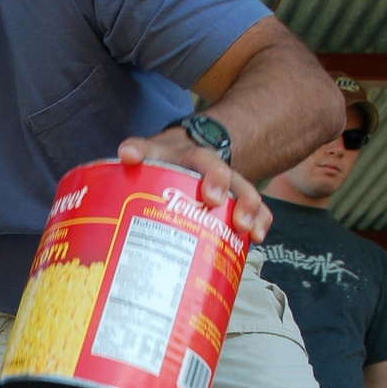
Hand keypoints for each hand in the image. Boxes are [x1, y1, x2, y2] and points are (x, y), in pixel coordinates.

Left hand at [118, 132, 272, 242]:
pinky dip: (260, 221)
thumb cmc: (165, 160)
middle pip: (225, 175)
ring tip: (245, 227)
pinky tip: (256, 237)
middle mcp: (213, 169)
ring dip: (248, 208)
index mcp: (191, 158)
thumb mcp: (153, 151)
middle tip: (216, 203)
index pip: (200, 160)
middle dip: (223, 188)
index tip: (209, 194)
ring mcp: (228, 186)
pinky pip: (255, 209)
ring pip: (244, 191)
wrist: (187, 153)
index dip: (206, 174)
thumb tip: (127, 153)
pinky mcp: (237, 201)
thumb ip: (139, 150)